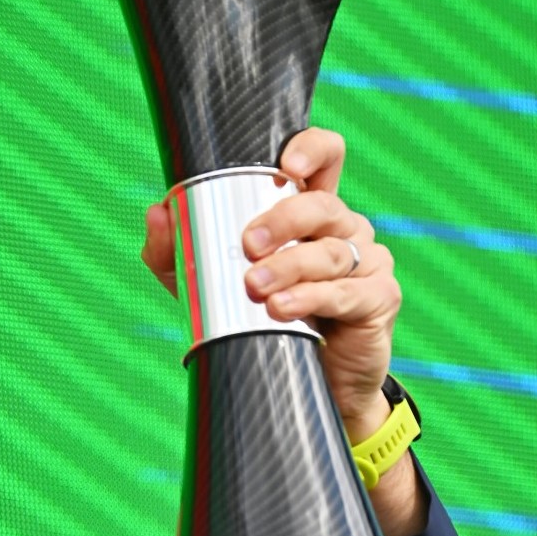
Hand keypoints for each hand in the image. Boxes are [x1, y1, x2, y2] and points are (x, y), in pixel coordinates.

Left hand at [140, 128, 400, 440]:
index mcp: (309, 214)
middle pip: (322, 206)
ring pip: (332, 252)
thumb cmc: (258, 322)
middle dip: (284, 220)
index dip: (312, 150)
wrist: (306, 385)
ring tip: (257, 287)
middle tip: (248, 245)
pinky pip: (347, 292)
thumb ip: (176, 250)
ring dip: (291, 266)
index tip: (286, 165)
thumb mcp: (205, 285)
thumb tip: (157, 213)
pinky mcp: (379, 299)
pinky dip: (313, 298)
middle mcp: (343, 230)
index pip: (325, 159)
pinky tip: (284, 308)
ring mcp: (368, 262)